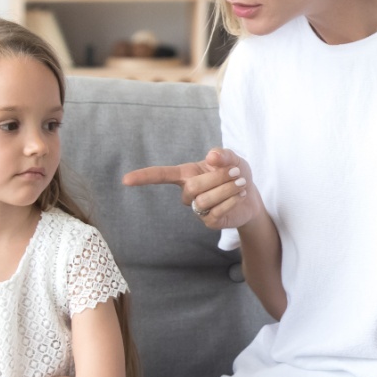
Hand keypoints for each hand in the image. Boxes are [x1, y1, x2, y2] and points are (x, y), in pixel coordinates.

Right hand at [123, 148, 262, 230]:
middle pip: (192, 187)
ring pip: (204, 200)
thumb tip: (211, 156)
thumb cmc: (235, 174)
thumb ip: (223, 155)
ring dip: (226, 189)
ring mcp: (197, 209)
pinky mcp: (209, 222)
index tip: (125, 180)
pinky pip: (215, 212)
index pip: (161, 175)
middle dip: (217, 178)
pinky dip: (231, 201)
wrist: (251, 197)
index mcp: (187, 174)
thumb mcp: (232, 159)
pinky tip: (240, 196)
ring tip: (241, 183)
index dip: (144, 177)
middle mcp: (188, 192)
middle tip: (236, 172)